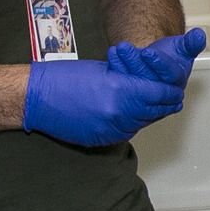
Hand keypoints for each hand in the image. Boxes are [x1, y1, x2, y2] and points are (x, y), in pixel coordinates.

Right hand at [22, 57, 183, 147]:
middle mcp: (119, 115)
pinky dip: (130, 122)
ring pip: (142, 123)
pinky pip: (125, 132)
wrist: (35, 98)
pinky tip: (128, 112)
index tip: (174, 87)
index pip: (159, 94)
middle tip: (169, 95)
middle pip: (155, 112)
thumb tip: (149, 88)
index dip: (169, 90)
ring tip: (150, 102)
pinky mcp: (101, 140)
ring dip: (148, 113)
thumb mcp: (104, 70)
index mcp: (120, 91)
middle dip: (164, 103)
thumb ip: (130, 80)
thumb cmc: (64, 77)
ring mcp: (110, 130)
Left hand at [107, 27, 206, 88]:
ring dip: (124, 64)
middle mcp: (161, 92)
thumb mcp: (183, 48)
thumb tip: (199, 35)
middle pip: (148, 79)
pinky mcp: (130, 91)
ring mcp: (144, 93)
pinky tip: (112, 55)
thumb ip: (192, 43)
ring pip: (133, 80)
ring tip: (118, 48)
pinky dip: (116, 67)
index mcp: (176, 83)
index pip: (170, 75)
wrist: (155, 63)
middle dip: (135, 62)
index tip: (148, 52)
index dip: (159, 63)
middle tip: (124, 47)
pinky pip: (123, 81)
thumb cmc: (171, 57)